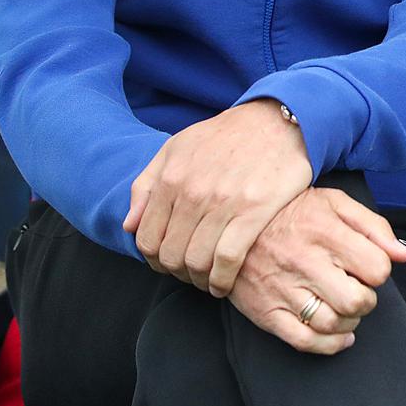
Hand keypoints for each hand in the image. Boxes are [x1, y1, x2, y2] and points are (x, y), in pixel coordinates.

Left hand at [123, 98, 311, 294]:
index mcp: (171, 178)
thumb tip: (129, 226)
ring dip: (198, 281)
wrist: (275, 121)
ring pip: (197, 262)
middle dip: (177, 273)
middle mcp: (193, 193)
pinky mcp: (253, 212)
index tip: (168, 264)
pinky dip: (221, 280)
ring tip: (206, 281)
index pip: (147, 239)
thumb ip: (146, 185)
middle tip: (189, 274)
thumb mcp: (176, 148)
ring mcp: (223, 203)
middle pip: (171, 256)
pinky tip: (223, 284)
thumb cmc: (224, 137)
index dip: (153, 260)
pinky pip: (228, 260)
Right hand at [227, 184, 405, 353]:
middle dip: (367, 299)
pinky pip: (305, 341)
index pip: (377, 269)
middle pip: (357, 301)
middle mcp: (305, 262)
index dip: (380, 271)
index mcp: (326, 232)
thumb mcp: (335, 203)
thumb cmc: (292, 211)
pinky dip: (330, 345)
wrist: (232, 223)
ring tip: (346, 308)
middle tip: (357, 289)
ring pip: (333, 324)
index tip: (368, 267)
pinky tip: (339, 335)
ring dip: (350, 322)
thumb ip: (374, 226)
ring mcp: (284, 290)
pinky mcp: (266, 312)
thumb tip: (404, 255)